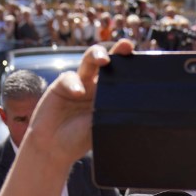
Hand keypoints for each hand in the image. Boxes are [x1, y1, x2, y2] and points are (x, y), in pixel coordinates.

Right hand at [24, 40, 133, 165]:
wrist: (53, 149)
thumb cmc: (79, 140)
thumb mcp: (100, 127)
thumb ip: (111, 112)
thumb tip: (131, 104)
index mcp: (110, 96)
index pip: (122, 77)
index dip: (131, 65)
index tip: (142, 58)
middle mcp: (96, 86)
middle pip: (108, 63)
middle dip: (117, 51)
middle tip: (126, 46)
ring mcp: (79, 83)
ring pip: (89, 62)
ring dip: (97, 56)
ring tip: (103, 60)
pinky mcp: (61, 85)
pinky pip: (69, 78)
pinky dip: (74, 84)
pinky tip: (78, 92)